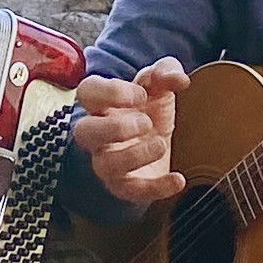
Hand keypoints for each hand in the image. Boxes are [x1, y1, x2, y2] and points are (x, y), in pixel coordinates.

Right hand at [72, 57, 189, 204]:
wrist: (160, 145)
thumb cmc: (150, 110)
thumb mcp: (160, 84)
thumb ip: (166, 70)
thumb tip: (176, 78)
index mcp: (102, 104)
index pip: (87, 92)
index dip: (112, 91)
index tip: (142, 94)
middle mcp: (99, 135)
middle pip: (84, 132)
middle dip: (114, 127)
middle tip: (145, 122)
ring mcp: (109, 162)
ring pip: (105, 165)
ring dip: (133, 155)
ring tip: (160, 144)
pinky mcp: (126, 186)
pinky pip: (132, 192)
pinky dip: (156, 188)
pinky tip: (178, 179)